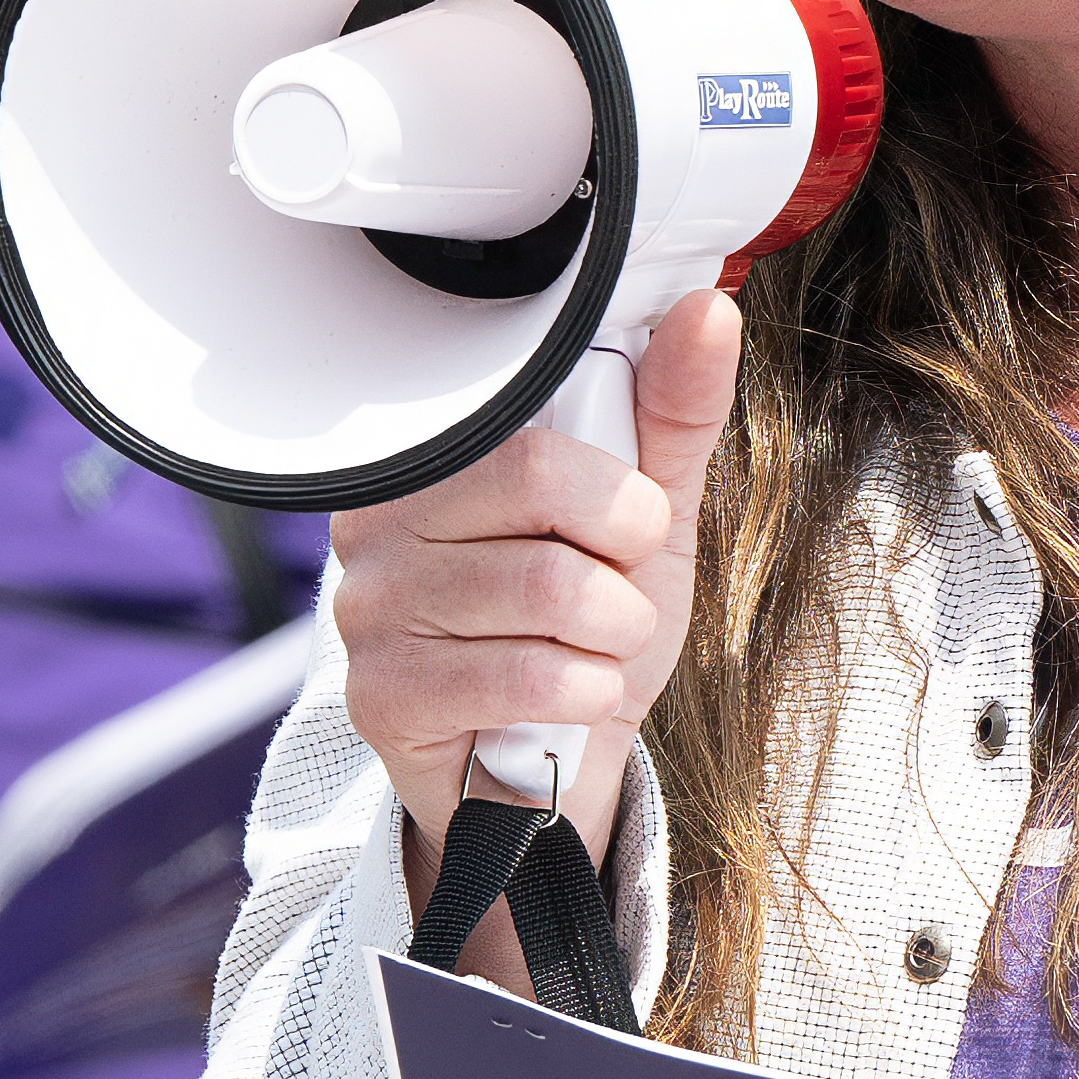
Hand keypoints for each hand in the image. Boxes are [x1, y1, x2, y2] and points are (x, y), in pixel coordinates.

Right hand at [342, 288, 739, 942]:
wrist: (558, 768)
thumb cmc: (586, 630)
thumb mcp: (645, 517)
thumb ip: (674, 413)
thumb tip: (710, 310)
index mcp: (431, 457)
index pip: (529, 424)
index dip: (613, 488)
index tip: (624, 526)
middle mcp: (377, 521)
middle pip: (534, 487)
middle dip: (619, 560)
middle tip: (614, 595)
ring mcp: (368, 609)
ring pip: (543, 588)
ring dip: (611, 635)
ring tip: (590, 651)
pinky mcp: (381, 696)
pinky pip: (522, 675)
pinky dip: (584, 692)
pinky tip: (569, 699)